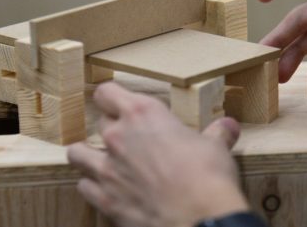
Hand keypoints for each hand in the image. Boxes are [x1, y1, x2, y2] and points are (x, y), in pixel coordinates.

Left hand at [68, 82, 247, 226]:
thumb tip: (229, 126)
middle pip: (99, 121)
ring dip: (88, 154)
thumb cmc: (207, 177)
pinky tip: (105, 190)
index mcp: (142, 114)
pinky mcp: (105, 199)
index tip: (119, 103)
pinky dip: (92, 187)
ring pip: (78, 153)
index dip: (112, 97)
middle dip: (111, 128)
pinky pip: (84, 187)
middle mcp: (118, 136)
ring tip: (102, 160)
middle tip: (127, 137)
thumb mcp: (215, 148)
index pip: (107, 92)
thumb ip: (216, 134)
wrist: (199, 219)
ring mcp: (107, 168)